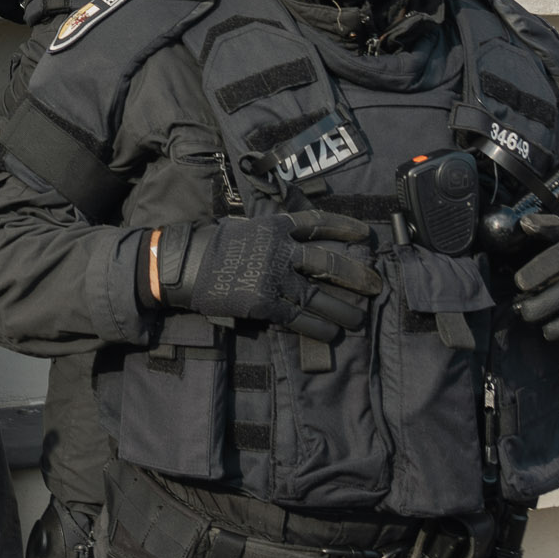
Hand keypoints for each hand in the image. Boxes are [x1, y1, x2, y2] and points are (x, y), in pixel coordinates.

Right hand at [167, 211, 382, 342]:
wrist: (182, 265)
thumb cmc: (209, 246)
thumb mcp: (243, 229)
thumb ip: (270, 236)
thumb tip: (290, 246)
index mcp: (275, 227)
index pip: (318, 224)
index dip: (344, 228)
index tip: (365, 234)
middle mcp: (280, 250)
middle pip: (328, 262)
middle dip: (356, 276)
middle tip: (375, 286)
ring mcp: (274, 277)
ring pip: (318, 295)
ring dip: (343, 310)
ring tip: (358, 320)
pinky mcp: (264, 303)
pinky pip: (299, 317)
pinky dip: (318, 327)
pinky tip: (331, 333)